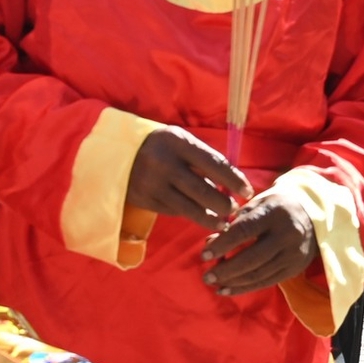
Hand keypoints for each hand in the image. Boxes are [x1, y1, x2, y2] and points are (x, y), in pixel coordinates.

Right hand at [124, 128, 250, 231]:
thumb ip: (203, 158)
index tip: (247, 191)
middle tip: (234, 209)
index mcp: (177, 142)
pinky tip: (200, 216)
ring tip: (223, 221)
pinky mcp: (144, 200)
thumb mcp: (180, 141)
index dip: (234, 180)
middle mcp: (164, 163)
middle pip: (203, 191)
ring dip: (210, 218)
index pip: (214, 164)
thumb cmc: (160, 146)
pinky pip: (174, 212)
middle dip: (224, 204)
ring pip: (190, 208)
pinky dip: (190, 215)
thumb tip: (231, 183)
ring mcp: (152, 184)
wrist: (116, 152)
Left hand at [199, 189, 317, 295]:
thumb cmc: (274, 207)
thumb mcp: (255, 204)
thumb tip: (210, 243)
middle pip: (252, 258)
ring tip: (213, 283)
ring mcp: (293, 254)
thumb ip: (233, 222)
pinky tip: (226, 289)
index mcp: (274, 213)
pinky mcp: (295, 268)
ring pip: (259, 274)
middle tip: (206, 276)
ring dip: (233, 281)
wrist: (312, 216)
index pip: (244, 230)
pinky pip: (266, 282)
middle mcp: (287, 234)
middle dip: (226, 270)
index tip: (204, 255)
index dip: (223, 244)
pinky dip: (244, 288)